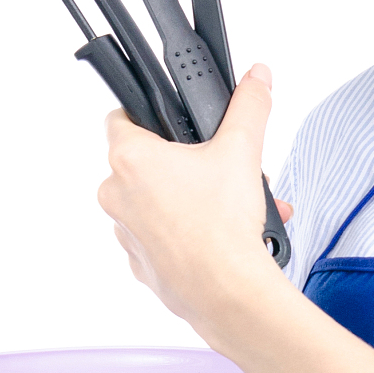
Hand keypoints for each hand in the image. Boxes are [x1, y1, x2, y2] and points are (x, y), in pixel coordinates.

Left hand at [99, 66, 290, 345]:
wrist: (227, 293)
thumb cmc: (222, 226)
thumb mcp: (242, 150)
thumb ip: (249, 106)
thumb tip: (257, 78)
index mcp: (129, 158)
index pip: (121, 117)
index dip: (146, 114)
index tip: (169, 122)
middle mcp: (117, 195)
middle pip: (145, 165)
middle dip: (185, 165)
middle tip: (220, 169)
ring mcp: (126, 234)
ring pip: (156, 205)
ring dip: (191, 202)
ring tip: (235, 208)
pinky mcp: (141, 265)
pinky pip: (161, 241)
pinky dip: (187, 236)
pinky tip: (223, 237)